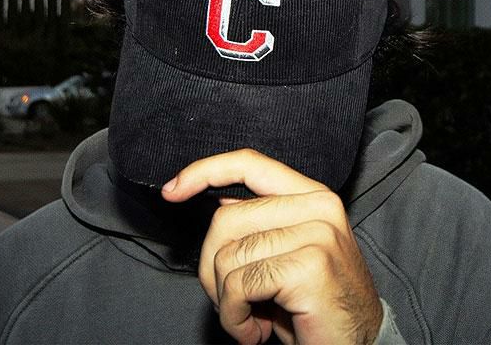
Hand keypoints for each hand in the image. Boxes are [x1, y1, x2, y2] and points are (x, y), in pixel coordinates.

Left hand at [161, 149, 382, 344]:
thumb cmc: (314, 303)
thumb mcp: (287, 251)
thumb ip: (259, 220)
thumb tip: (216, 197)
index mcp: (311, 194)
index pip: (250, 163)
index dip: (204, 171)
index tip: (172, 190)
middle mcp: (318, 205)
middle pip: (226, 219)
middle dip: (211, 268)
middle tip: (231, 301)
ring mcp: (317, 232)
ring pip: (228, 255)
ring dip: (225, 300)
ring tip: (249, 319)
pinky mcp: (310, 265)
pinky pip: (240, 285)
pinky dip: (234, 318)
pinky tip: (256, 333)